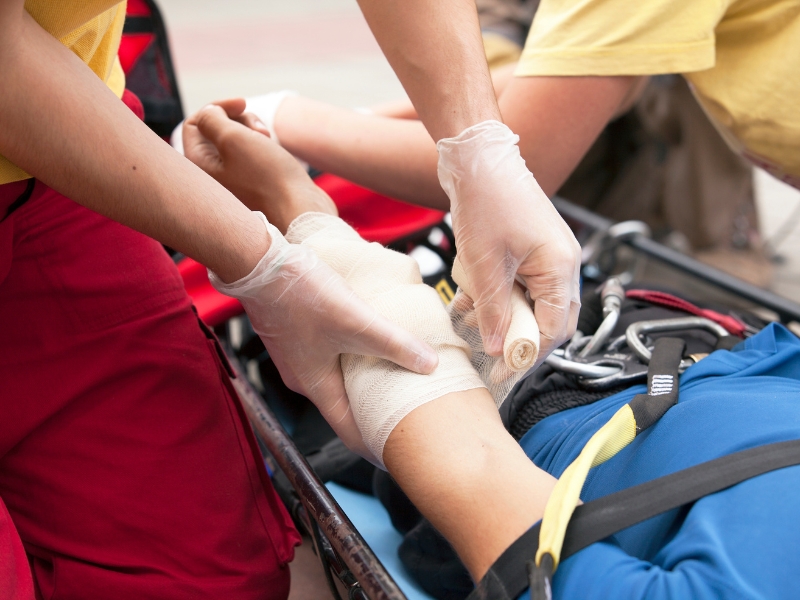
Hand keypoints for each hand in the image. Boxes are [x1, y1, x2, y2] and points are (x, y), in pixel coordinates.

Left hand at [183, 100, 333, 232]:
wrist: (299, 207)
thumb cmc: (267, 176)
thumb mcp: (233, 138)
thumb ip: (212, 118)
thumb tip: (210, 113)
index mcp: (199, 166)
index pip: (194, 123)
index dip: (217, 107)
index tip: (242, 104)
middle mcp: (211, 174)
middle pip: (215, 129)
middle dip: (238, 120)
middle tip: (259, 130)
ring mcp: (233, 178)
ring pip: (236, 138)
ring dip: (252, 130)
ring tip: (268, 139)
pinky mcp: (252, 182)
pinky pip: (250, 152)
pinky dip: (261, 144)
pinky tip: (274, 150)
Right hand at [209, 214, 438, 460]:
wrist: (259, 263)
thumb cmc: (300, 296)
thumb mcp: (357, 322)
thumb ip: (395, 343)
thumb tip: (430, 364)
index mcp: (315, 385)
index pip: (349, 430)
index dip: (375, 443)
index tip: (398, 452)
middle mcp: (303, 376)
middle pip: (344, 405)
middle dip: (372, 411)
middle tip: (404, 412)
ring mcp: (298, 355)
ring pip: (337, 378)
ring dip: (362, 382)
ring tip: (392, 378)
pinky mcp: (297, 333)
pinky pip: (329, 356)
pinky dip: (350, 358)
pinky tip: (367, 343)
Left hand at [437, 120, 580, 361]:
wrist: (478, 159)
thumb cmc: (487, 200)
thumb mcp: (485, 264)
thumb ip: (493, 310)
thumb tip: (498, 347)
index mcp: (560, 267)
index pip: (554, 329)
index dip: (528, 355)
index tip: (503, 372)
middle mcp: (561, 263)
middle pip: (549, 319)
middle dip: (519, 339)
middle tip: (491, 355)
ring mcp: (547, 256)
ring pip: (532, 303)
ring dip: (505, 318)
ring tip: (474, 324)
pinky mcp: (530, 250)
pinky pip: (520, 286)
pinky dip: (499, 298)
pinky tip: (471, 302)